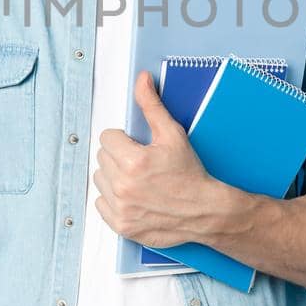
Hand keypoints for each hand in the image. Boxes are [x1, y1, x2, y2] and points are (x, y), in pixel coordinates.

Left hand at [94, 70, 237, 248]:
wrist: (205, 210)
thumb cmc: (190, 173)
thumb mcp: (173, 134)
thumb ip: (152, 105)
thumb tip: (142, 79)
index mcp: (134, 161)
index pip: (107, 138)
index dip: (123, 140)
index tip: (137, 147)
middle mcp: (124, 186)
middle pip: (102, 158)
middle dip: (118, 157)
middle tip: (141, 164)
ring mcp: (121, 208)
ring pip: (100, 180)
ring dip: (113, 177)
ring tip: (137, 180)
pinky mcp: (121, 226)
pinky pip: (100, 204)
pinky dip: (112, 200)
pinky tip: (133, 197)